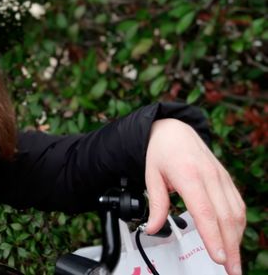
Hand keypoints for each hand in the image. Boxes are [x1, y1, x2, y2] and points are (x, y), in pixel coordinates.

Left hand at [144, 118, 245, 274]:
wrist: (173, 130)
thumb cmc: (160, 151)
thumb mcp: (150, 176)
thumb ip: (156, 204)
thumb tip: (152, 228)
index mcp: (188, 175)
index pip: (205, 212)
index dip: (213, 237)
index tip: (218, 257)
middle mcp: (209, 176)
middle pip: (226, 217)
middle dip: (230, 247)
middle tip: (231, 270)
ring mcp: (221, 177)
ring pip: (236, 212)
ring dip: (237, 239)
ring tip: (233, 261)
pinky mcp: (226, 179)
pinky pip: (237, 204)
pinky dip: (238, 225)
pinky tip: (234, 239)